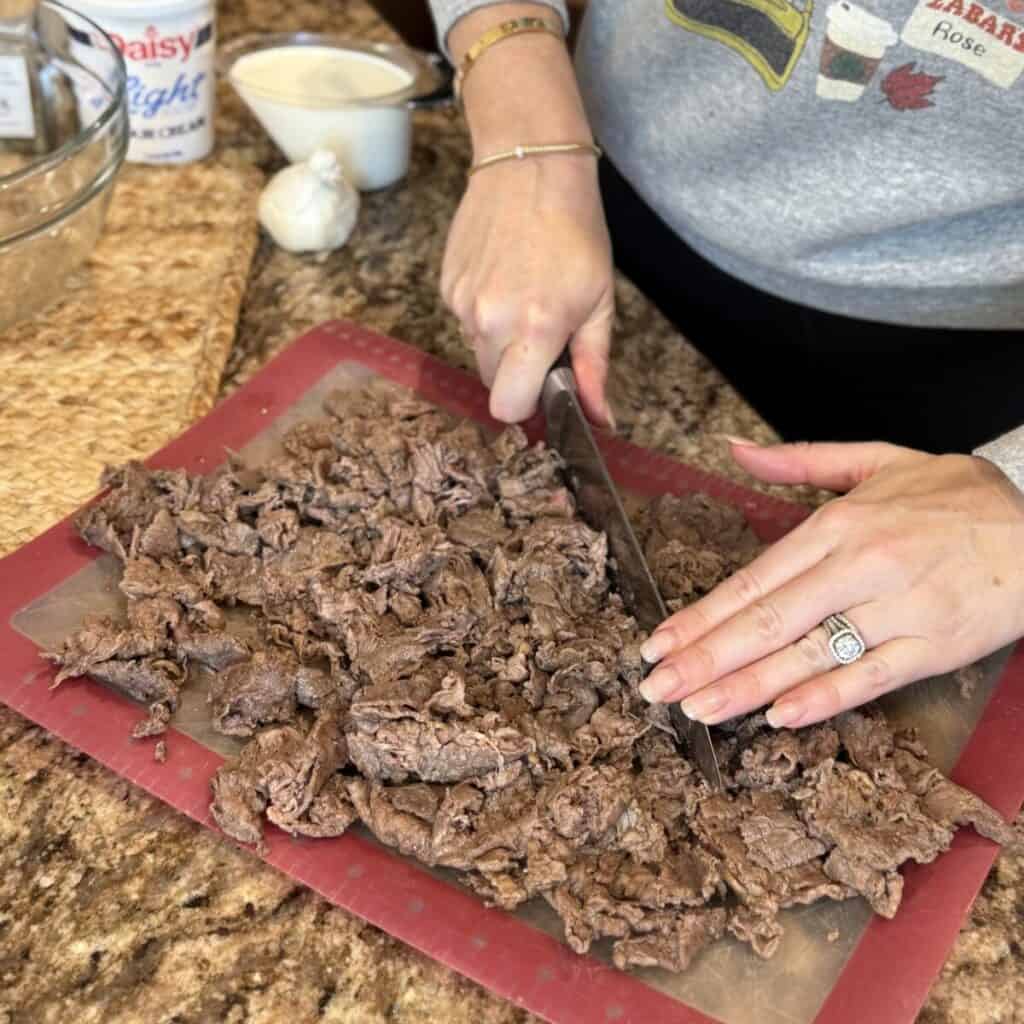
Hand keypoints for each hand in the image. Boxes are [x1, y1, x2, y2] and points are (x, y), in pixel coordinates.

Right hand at [441, 156, 614, 424]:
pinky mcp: (446, 286)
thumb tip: (599, 418)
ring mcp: (462, 304)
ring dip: (499, 340)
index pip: (509, 406)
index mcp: (535, 330)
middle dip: (516, 371)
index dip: (527, 403)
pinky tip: (503, 277)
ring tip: (523, 295)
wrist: (530, 166)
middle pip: (493, 383)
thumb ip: (594, 366)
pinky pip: (464, 322)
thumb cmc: (576, 232)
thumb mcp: (599, 302)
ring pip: (478, 351)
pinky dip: (483, 311)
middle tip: (541, 333)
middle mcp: (490, 323)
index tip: (544, 383)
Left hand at [638, 440, 1023, 728]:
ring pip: (810, 654)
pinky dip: (826, 697)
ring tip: (698, 709)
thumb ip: (799, 460)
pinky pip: (872, 678)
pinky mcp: (935, 647)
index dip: (701, 616)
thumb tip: (732, 449)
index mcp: (839, 525)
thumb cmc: (954, 496)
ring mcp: (898, 610)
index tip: (658, 643)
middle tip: (656, 688)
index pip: (753, 580)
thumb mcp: (877, 460)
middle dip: (706, 659)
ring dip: (748, 685)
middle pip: (768, 621)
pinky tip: (780, 716)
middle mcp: (860, 567)